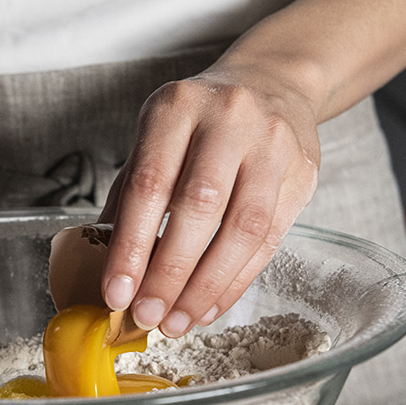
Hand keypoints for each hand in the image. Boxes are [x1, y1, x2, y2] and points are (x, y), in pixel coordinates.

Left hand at [98, 65, 320, 337]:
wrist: (272, 82)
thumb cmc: (199, 122)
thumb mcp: (155, 138)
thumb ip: (130, 195)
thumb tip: (103, 267)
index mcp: (177, 107)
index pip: (150, 184)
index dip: (131, 246)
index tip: (116, 293)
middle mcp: (229, 119)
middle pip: (199, 207)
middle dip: (170, 272)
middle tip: (147, 316)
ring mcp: (272, 144)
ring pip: (242, 228)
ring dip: (206, 286)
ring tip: (178, 322)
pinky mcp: (302, 172)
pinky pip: (270, 239)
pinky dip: (236, 281)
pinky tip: (210, 306)